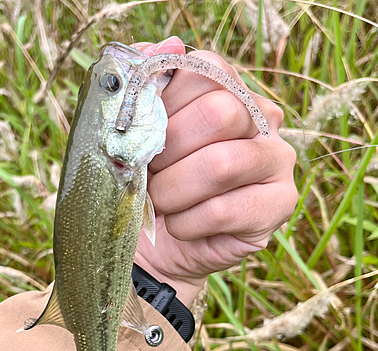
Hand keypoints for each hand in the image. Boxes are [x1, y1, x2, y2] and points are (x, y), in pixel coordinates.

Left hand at [133, 37, 296, 305]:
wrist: (159, 241)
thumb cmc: (149, 184)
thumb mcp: (135, 136)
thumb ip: (145, 88)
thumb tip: (164, 44)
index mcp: (228, 90)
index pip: (201, 70)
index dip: (159, 106)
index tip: (141, 138)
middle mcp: (262, 117)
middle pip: (217, 113)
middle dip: (166, 153)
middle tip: (149, 176)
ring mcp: (277, 160)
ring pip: (219, 165)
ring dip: (172, 191)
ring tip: (161, 204)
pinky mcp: (279, 205)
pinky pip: (222, 211)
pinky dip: (185, 223)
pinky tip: (180, 226)